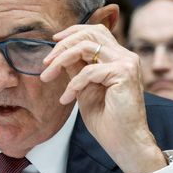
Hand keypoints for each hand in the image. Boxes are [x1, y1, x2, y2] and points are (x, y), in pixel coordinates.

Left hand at [40, 22, 164, 172]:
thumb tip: (61, 54)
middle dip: (63, 45)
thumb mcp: (85, 89)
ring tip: (47, 76)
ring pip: (86, 47)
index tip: (53, 42)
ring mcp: (126, 63)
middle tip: (45, 62)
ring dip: (61, 60)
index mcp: (118, 58)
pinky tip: (66, 99)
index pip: (96, 32)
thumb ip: (77, 69)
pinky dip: (72, 84)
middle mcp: (125, 56)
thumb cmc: (107, 120)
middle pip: (90, 33)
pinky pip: (88, 71)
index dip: (73, 32)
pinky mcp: (124, 73)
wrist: (123, 141)